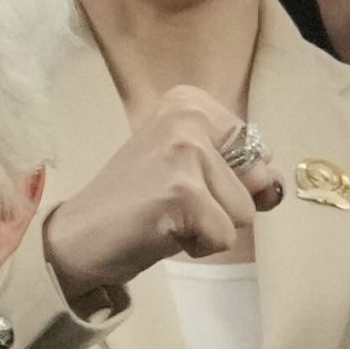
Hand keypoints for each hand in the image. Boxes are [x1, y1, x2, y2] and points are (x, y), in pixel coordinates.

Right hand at [41, 85, 283, 303]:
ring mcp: (185, 152)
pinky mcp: (182, 192)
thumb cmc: (134, 207)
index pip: (258, 151)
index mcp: (190, 102)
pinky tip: (160, 233)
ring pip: (245, 211)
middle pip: (257, 179)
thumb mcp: (193, 171)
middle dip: (223, 204)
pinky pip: (224, 236)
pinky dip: (197, 246)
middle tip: (172, 204)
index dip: (228, 182)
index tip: (178, 182)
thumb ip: (243, 171)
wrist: (73, 239)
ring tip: (165, 219)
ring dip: (209, 227)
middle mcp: (189, 116)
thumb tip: (275, 188)